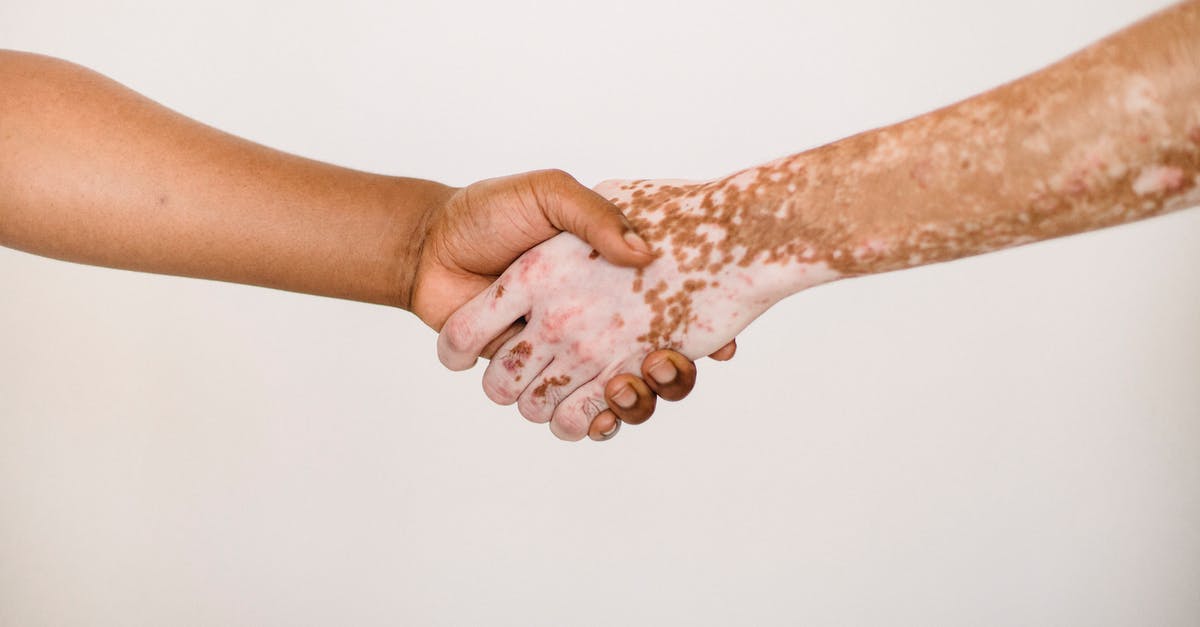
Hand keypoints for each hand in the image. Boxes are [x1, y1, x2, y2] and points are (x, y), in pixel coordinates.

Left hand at [408, 169, 734, 435]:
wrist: (434, 242)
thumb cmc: (495, 211)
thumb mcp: (551, 194)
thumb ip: (593, 216)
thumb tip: (641, 254)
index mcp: (607, 281)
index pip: (675, 316)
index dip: (693, 333)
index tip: (690, 329)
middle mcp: (593, 323)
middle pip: (655, 370)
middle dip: (664, 377)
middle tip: (657, 361)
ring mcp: (567, 355)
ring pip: (619, 401)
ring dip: (627, 402)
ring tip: (620, 383)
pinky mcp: (536, 381)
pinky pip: (576, 417)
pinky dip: (589, 424)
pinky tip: (596, 414)